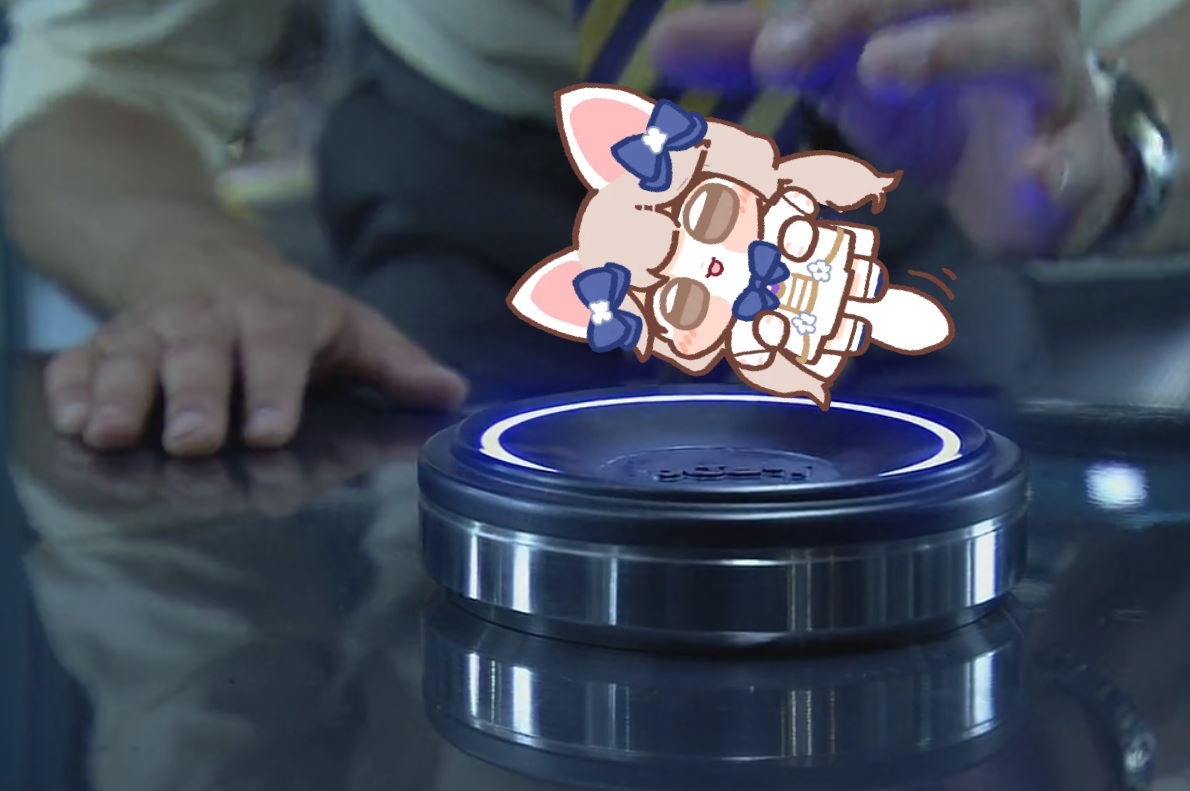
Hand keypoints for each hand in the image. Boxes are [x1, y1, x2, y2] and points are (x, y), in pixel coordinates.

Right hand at [43, 239, 467, 457]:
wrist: (201, 257)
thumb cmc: (288, 312)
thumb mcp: (349, 327)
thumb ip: (395, 364)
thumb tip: (454, 393)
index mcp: (277, 316)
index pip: (277, 350)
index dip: (273, 389)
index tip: (268, 431)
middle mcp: (211, 320)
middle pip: (199, 355)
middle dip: (193, 397)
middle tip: (191, 440)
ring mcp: (153, 329)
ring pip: (132, 357)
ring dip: (120, 394)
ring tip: (108, 433)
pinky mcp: (107, 342)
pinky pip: (79, 362)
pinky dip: (70, 387)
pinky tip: (70, 420)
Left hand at [651, 0, 1133, 257]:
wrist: (1026, 167)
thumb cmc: (924, 92)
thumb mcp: (834, 64)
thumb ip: (755, 50)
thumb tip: (659, 43)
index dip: (818, 7)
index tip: (756, 44)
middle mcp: (993, 13)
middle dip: (856, 13)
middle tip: (779, 52)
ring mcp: (1043, 79)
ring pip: (1019, 44)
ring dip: (954, 49)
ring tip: (884, 69)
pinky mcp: (1072, 150)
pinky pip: (1076, 151)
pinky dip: (1060, 162)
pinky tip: (1038, 175)